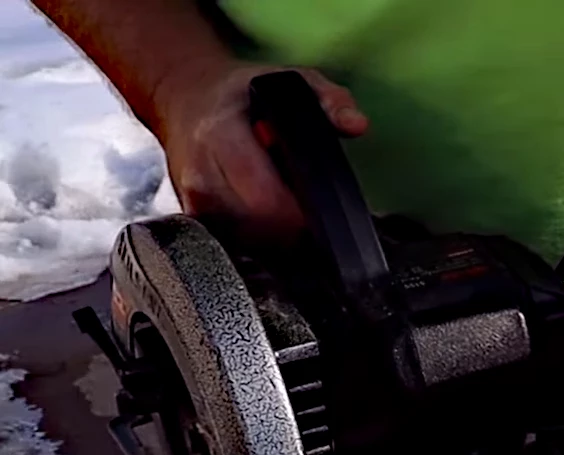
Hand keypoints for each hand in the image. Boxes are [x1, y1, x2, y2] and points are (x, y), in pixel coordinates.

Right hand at [153, 62, 367, 240]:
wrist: (185, 97)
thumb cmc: (244, 94)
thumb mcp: (292, 82)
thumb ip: (331, 100)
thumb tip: (356, 124)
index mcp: (220, 134)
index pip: (264, 197)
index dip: (301, 211)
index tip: (322, 205)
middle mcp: (200, 170)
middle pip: (261, 226)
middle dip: (296, 223)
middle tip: (308, 202)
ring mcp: (193, 198)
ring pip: (251, 240)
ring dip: (279, 230)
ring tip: (284, 198)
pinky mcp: (194, 216)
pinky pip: (238, 241)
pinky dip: (260, 233)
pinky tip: (264, 208)